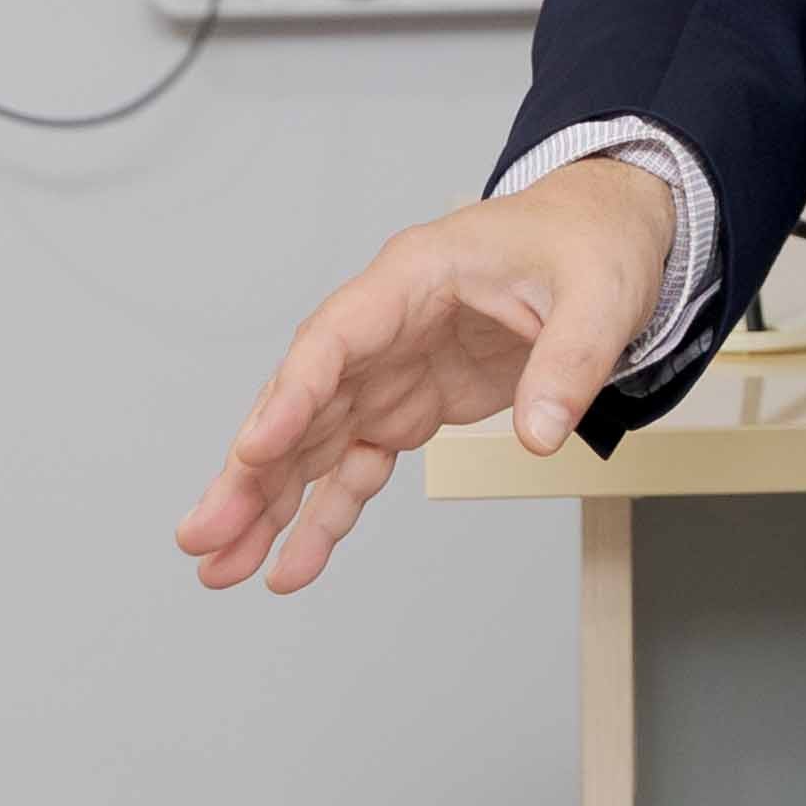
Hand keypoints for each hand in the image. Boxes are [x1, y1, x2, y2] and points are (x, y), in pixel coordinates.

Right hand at [175, 158, 676, 595]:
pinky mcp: (406, 406)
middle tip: (203, 535)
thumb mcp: (601, 293)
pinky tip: (291, 564)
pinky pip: (352, 465)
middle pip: (300, 398)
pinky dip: (324, 515)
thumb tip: (540, 435)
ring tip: (221, 568)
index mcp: (413, 276)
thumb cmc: (588, 245)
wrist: (602, 236)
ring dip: (266, 505)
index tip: (254, 449)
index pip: (333, 338)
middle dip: (249, 470)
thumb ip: (570, 362)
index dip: (292, 394)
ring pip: (310, 442)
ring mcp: (389, 370)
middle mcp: (384, 326)